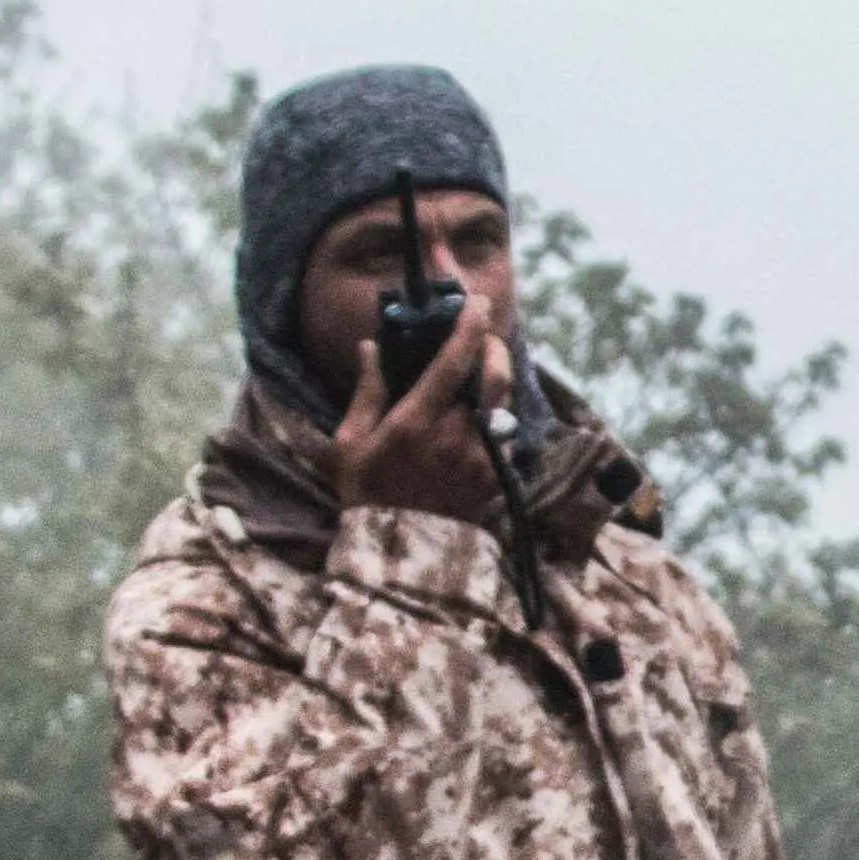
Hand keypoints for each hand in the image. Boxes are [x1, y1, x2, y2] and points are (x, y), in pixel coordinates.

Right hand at [330, 304, 512, 529]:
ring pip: (504, 402)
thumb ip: (366, 392)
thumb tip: (372, 347)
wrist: (399, 557)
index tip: (479, 302)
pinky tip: (480, 414)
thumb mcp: (352, 444)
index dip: (470, 327)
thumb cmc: (366, 496)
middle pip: (493, 376)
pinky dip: (497, 415)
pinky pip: (506, 433)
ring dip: (495, 380)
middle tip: (483, 335)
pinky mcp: (497, 478)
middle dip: (492, 347)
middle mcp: (456, 438)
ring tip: (479, 371)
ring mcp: (482, 459)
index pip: (453, 362)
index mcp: (416, 424)